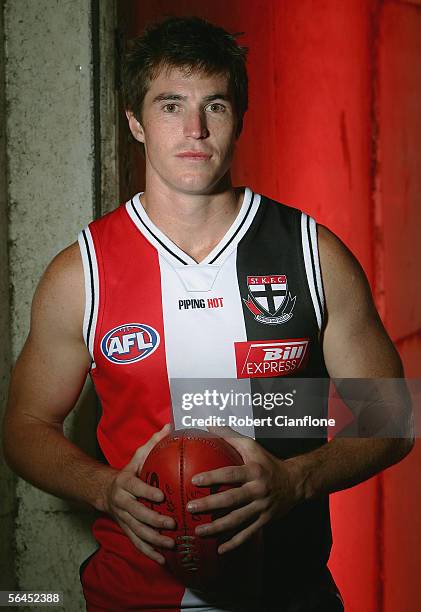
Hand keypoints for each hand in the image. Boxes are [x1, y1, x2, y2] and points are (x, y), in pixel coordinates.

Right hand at [103, 423, 175, 563]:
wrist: (105, 491)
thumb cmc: (129, 471)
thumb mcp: (138, 455)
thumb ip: (153, 443)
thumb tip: (170, 426)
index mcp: (125, 483)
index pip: (135, 488)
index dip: (146, 493)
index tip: (161, 497)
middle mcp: (122, 502)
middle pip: (137, 514)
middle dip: (153, 520)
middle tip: (171, 524)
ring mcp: (123, 518)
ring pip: (137, 532)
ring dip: (153, 540)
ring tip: (171, 544)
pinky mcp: (126, 530)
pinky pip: (137, 543)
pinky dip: (149, 553)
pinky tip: (163, 560)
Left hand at [186, 431, 299, 553]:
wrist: (295, 482)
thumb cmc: (267, 461)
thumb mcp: (252, 446)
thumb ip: (230, 436)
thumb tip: (209, 424)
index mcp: (253, 471)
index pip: (231, 474)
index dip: (213, 477)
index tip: (195, 480)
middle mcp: (258, 490)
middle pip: (231, 499)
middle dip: (210, 505)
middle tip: (190, 507)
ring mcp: (262, 507)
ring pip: (237, 520)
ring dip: (217, 528)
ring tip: (199, 531)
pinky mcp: (265, 520)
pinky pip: (248, 533)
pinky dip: (234, 543)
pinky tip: (219, 549)